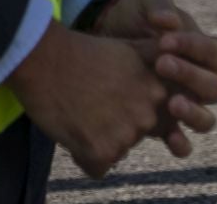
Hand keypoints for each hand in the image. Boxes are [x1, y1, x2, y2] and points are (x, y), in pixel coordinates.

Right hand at [4, 22, 165, 177]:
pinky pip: (97, 168)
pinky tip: (73, 130)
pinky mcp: (103, 151)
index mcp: (158, 92)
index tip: (110, 93)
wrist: (47, 59)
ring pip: (115, 152)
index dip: (126, 107)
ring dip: (97, 141)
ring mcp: (127, 135)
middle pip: (132, 136)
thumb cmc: (85, 52)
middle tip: (91, 103)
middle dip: (112, 126)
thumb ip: (157, 62)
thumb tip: (169, 68)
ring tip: (80, 113)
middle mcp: (149, 115)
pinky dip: (83, 156)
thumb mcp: (132, 48)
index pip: (151, 117)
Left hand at [91, 0, 216, 157]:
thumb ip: (158, 3)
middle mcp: (198, 81)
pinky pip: (183, 142)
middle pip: (214, 87)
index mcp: (202, 50)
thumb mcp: (144, 2)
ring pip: (206, 118)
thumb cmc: (133, 16)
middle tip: (161, 64)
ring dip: (193, 112)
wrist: (102, 36)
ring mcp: (183, 104)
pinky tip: (169, 137)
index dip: (197, 48)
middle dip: (191, 76)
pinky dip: (181, 143)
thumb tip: (167, 19)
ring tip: (171, 103)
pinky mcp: (163, 124)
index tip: (165, 40)